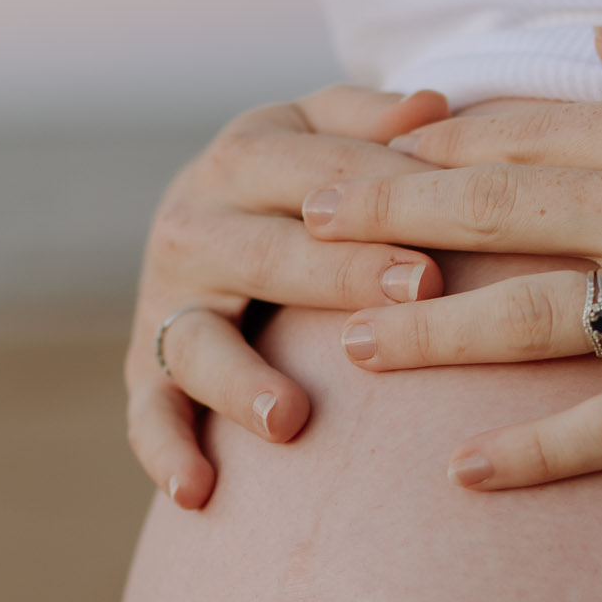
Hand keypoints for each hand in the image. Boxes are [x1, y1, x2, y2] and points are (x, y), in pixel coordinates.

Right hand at [127, 82, 448, 507]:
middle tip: (417, 288)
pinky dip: (165, 453)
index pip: (320, 170)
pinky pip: (149, 414)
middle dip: (341, 272)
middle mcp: (193, 223)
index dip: (386, 188)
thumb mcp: (325, 130)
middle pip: (267, 251)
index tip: (455, 213)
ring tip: (290, 420)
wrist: (211, 218)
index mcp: (243, 155)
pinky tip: (198, 493)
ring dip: (240, 380)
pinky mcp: (146, 368)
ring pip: (197, 342)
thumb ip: (372, 119)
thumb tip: (433, 109)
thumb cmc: (301, 179)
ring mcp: (165, 301)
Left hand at [300, 5, 601, 488]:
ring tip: (344, 348)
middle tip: (289, 234)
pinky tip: (469, 475)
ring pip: (533, 318)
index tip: (350, 150)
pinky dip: (543, 452)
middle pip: (494, 215)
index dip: (426, 147)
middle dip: (383, 223)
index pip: (521, 133)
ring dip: (430, 334)